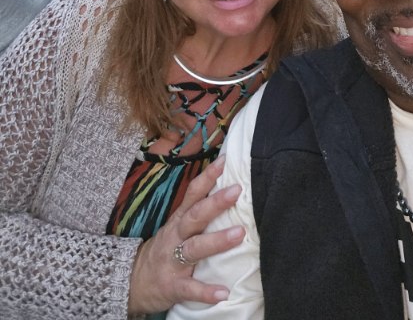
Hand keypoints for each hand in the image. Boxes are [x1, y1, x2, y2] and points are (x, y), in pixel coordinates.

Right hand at [128, 155, 244, 314]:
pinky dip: (206, 291)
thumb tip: (228, 192)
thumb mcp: (176, 227)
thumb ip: (197, 212)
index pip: (192, 194)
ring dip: (217, 241)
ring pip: (195, 248)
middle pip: (195, 216)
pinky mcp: (173, 286)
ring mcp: (173, 261)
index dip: (207, 177)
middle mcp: (175, 237)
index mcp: (178, 221)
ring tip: (240, 234)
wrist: (131, 282)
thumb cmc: (164, 249)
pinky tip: (223, 292)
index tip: (224, 161)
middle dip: (215, 203)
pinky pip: (190, 288)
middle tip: (236, 191)